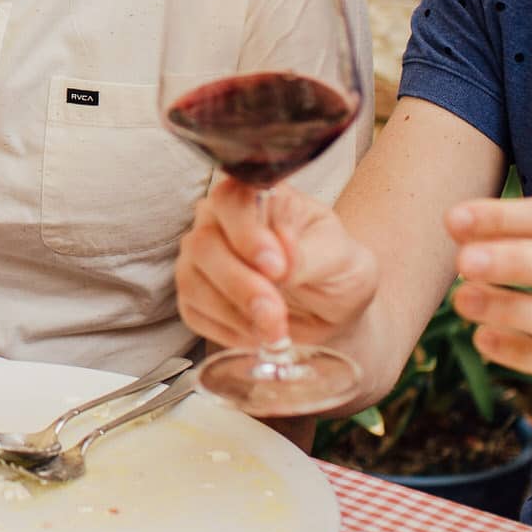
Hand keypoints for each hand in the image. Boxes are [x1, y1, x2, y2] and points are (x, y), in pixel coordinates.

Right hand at [176, 177, 378, 353]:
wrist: (332, 304)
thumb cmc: (335, 267)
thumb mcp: (340, 257)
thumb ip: (310, 255)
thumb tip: (282, 263)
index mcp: (256, 196)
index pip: (232, 202)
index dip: (248, 234)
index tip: (276, 267)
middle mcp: (218, 220)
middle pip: (204, 244)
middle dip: (241, 284)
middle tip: (276, 314)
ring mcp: (201, 258)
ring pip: (191, 281)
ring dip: (233, 313)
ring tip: (274, 332)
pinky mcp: (194, 295)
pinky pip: (192, 312)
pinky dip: (226, 330)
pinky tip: (257, 334)